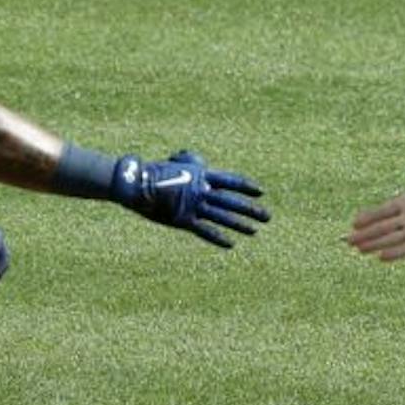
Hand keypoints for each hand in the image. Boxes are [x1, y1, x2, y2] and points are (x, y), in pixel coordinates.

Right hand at [109, 151, 270, 247]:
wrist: (137, 183)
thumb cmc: (156, 170)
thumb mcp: (177, 161)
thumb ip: (194, 162)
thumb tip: (204, 164)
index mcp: (201, 175)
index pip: (231, 181)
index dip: (246, 186)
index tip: (261, 192)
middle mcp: (201, 190)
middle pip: (231, 201)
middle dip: (251, 209)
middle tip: (267, 216)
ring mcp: (193, 206)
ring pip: (222, 217)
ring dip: (240, 224)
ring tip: (255, 231)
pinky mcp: (183, 220)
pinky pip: (205, 231)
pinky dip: (218, 238)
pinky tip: (231, 244)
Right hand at [347, 136, 404, 260]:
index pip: (383, 210)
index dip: (369, 216)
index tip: (355, 222)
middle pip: (382, 227)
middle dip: (365, 234)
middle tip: (348, 240)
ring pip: (390, 238)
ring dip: (375, 244)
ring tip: (359, 249)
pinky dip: (395, 252)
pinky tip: (380, 257)